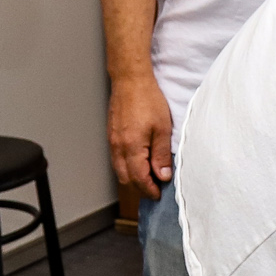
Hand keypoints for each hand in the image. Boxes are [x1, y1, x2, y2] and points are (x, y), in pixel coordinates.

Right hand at [108, 73, 173, 196]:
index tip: (158, 194)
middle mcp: (118, 147)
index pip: (138, 179)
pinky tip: (138, 163)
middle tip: (155, 189)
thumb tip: (163, 175)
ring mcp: (112, 141)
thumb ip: (162, 155)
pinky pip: (116, 159)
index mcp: (131, 147)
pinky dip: (126, 167)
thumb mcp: (163, 129)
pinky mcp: (112, 135)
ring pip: (119, 170)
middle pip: (126, 178)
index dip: (149, 190)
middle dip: (140, 188)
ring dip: (132, 178)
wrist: (130, 81)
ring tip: (149, 178)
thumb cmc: (148, 100)